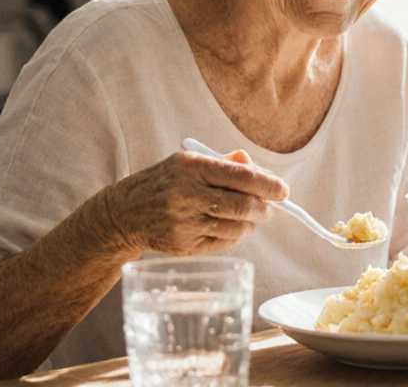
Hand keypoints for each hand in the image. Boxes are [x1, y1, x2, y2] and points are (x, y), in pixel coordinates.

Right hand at [103, 148, 288, 254]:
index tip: (283, 191)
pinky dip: (234, 235)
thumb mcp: (187, 163)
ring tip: (247, 217)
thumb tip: (256, 168)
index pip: (242, 176)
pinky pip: (223, 243)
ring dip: (250, 224)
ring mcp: (184, 223)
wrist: (125, 213)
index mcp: (191, 167)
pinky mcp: (183, 245)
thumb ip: (224, 163)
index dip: (268, 185)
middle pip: (243, 206)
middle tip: (269, 208)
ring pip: (237, 228)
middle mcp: (187, 194)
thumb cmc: (164, 183)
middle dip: (264, 208)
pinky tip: (227, 227)